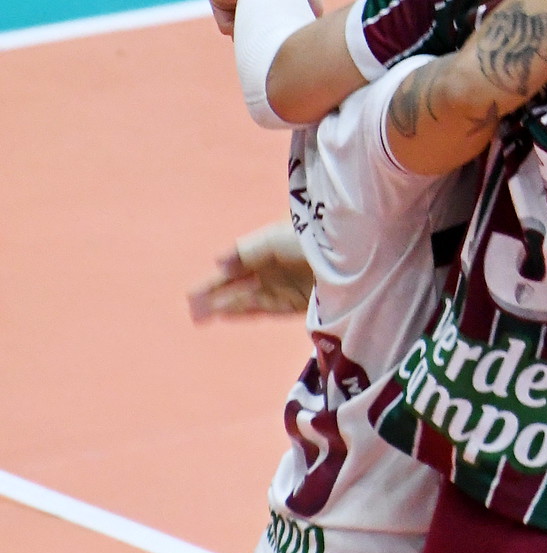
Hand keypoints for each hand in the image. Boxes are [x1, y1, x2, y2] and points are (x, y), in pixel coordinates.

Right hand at [189, 221, 312, 320]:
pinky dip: (245, 310)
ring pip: (249, 299)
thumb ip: (246, 250)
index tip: (192, 294)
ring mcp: (286, 286)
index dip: (215, 280)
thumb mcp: (275, 237)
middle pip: (239, 285)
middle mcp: (275, 267)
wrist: (349, 255)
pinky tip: (225, 313)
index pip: (236, 266)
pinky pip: (266, 308)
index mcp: (270, 246)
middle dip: (215, 296)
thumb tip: (218, 261)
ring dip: (225, 306)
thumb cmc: (310, 238)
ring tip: (200, 316)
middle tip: (191, 309)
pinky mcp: (298, 302)